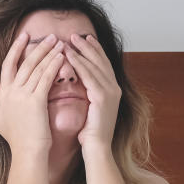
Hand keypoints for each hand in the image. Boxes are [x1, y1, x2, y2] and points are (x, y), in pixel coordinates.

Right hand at [0, 31, 66, 155]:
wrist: (26, 152)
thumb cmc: (18, 140)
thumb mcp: (1, 120)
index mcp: (1, 95)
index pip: (7, 66)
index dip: (15, 50)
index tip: (24, 37)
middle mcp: (9, 93)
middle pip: (23, 63)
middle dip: (37, 47)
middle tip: (50, 36)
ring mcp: (21, 96)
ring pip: (36, 68)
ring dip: (49, 53)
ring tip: (60, 43)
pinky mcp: (35, 101)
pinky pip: (45, 78)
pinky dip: (53, 65)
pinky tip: (62, 57)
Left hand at [64, 34, 121, 150]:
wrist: (97, 149)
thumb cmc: (91, 135)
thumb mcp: (90, 110)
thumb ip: (89, 96)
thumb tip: (81, 86)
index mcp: (112, 90)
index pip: (103, 65)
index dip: (94, 51)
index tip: (85, 39)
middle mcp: (114, 88)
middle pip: (100, 60)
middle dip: (88, 46)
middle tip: (75, 34)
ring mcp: (110, 92)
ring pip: (94, 65)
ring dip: (81, 51)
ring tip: (69, 40)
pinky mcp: (103, 97)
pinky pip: (89, 76)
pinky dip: (79, 64)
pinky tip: (69, 56)